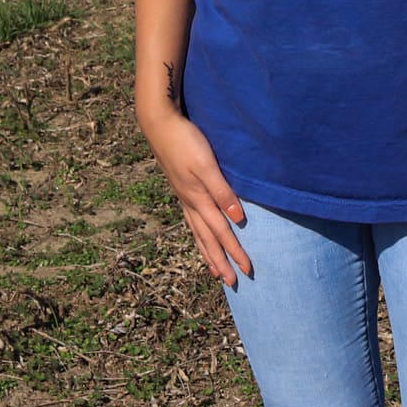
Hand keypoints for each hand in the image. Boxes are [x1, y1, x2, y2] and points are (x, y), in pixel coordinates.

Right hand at [141, 109, 251, 286]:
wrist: (160, 124)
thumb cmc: (186, 141)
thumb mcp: (206, 165)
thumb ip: (222, 191)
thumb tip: (237, 219)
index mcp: (198, 199)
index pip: (222, 232)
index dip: (235, 252)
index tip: (247, 270)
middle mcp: (190, 202)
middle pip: (208, 239)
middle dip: (221, 261)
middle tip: (232, 282)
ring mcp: (184, 196)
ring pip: (198, 233)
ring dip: (208, 253)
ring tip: (215, 270)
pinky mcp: (181, 188)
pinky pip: (192, 221)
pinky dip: (199, 235)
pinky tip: (201, 237)